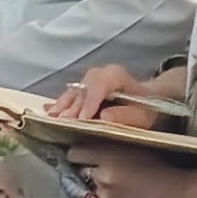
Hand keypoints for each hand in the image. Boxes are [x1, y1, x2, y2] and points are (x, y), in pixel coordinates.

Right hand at [49, 64, 168, 126]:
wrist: (147, 97)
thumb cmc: (146, 106)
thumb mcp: (144, 114)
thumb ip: (126, 115)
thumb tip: (104, 117)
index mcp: (116, 75)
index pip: (99, 85)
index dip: (90, 102)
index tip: (82, 118)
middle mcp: (100, 74)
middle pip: (83, 89)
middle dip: (73, 106)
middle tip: (63, 123)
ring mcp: (90, 80)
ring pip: (73, 91)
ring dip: (63, 105)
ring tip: (52, 118)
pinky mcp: (83, 88)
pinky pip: (70, 94)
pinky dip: (60, 103)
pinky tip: (49, 111)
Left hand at [65, 144, 196, 197]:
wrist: (178, 192)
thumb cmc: (163, 164)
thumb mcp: (138, 144)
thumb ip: (114, 144)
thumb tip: (96, 141)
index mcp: (109, 153)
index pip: (76, 152)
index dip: (79, 151)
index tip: (82, 151)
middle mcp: (102, 174)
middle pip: (82, 169)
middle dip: (91, 167)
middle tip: (106, 165)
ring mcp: (106, 194)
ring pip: (94, 185)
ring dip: (102, 182)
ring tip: (123, 180)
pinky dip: (112, 194)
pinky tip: (128, 191)